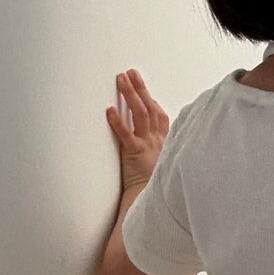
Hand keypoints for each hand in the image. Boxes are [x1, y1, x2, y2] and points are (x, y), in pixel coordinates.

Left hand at [105, 68, 169, 192]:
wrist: (151, 201)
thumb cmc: (152, 186)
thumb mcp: (160, 166)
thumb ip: (156, 152)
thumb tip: (148, 145)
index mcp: (165, 143)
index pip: (160, 116)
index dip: (152, 102)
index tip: (144, 90)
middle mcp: (157, 140)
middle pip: (150, 108)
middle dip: (141, 88)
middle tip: (131, 72)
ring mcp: (148, 145)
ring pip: (140, 115)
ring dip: (130, 95)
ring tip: (121, 79)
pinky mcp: (135, 153)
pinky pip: (126, 134)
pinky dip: (117, 121)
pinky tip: (108, 110)